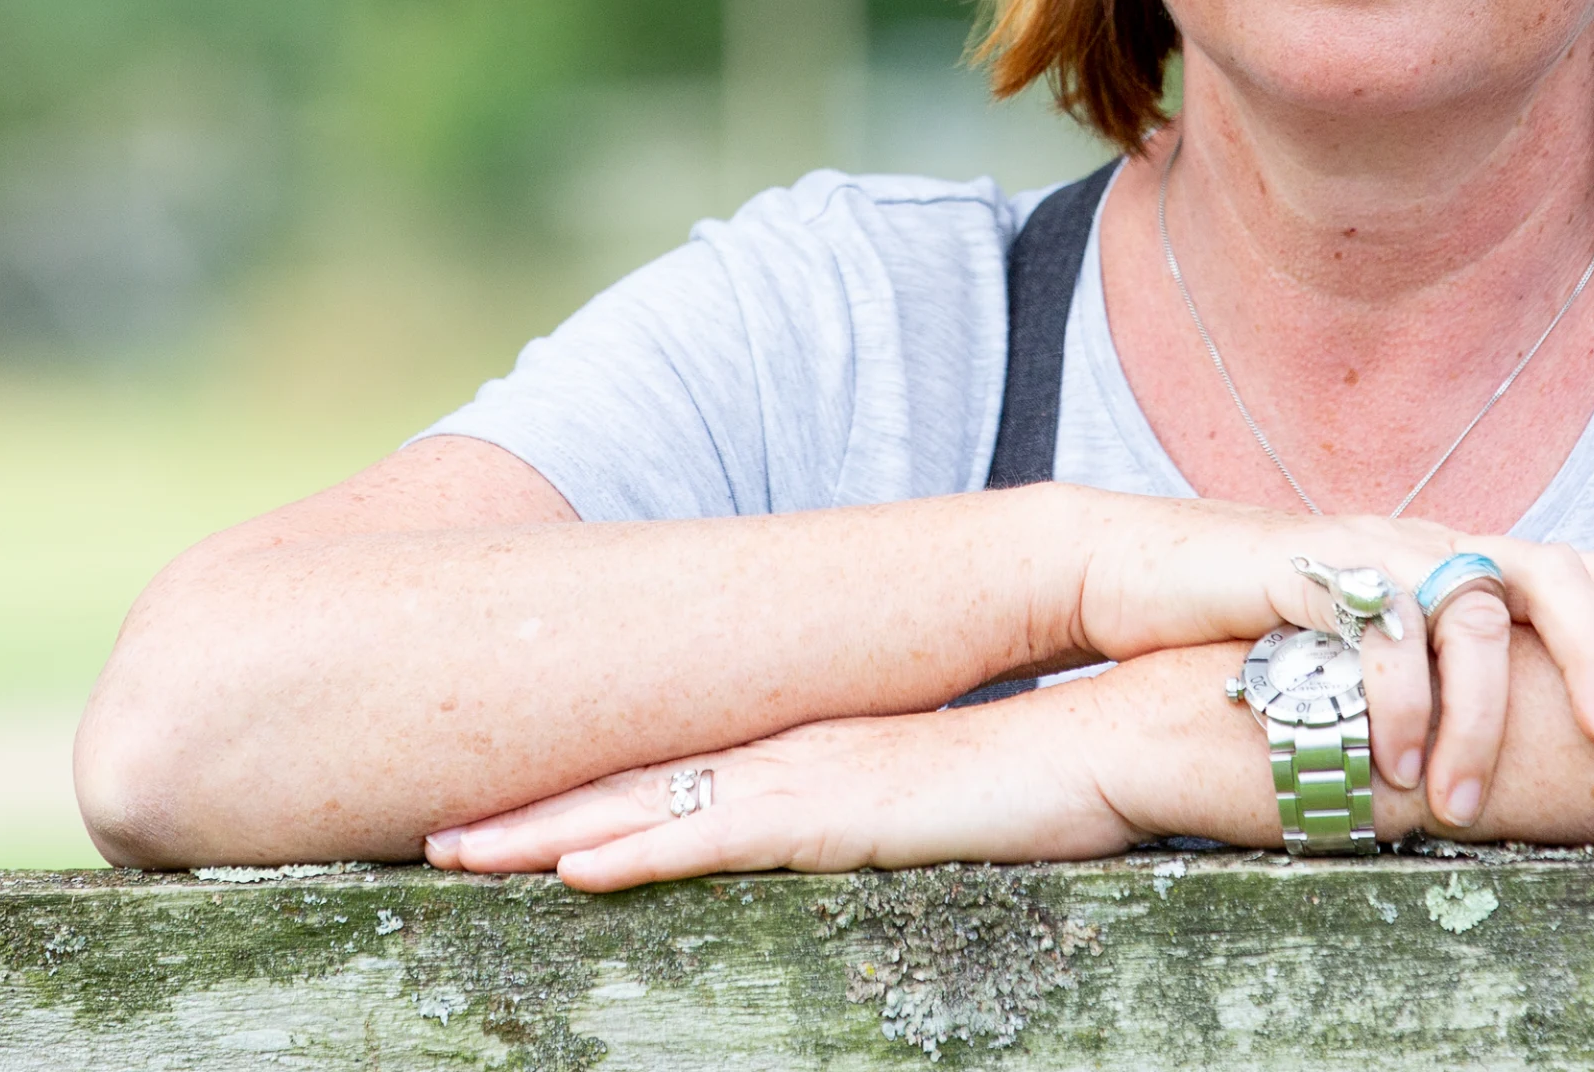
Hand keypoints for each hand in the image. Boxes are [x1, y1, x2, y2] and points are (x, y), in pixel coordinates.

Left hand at [424, 693, 1138, 892]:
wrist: (1164, 720)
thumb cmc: (1093, 768)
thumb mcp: (980, 803)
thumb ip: (921, 815)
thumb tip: (898, 837)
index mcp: (829, 750)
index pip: (684, 769)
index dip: (592, 789)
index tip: (509, 813)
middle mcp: (809, 750)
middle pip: (639, 778)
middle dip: (532, 807)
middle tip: (430, 833)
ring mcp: (824, 772)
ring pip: (652, 804)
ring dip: (548, 832)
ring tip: (450, 853)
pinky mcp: (856, 807)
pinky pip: (725, 835)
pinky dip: (641, 850)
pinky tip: (571, 873)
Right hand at [1070, 496, 1593, 808]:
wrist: (1139, 573)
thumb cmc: (1262, 626)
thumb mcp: (1369, 649)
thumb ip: (1443, 675)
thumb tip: (1520, 744)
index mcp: (1453, 562)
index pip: (1575, 563)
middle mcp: (1427, 543)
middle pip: (1553, 568)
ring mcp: (1371, 549)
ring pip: (1468, 610)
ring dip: (1476, 718)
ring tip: (1460, 802)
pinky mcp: (1307, 567)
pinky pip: (1377, 626)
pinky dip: (1393, 701)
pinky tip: (1385, 766)